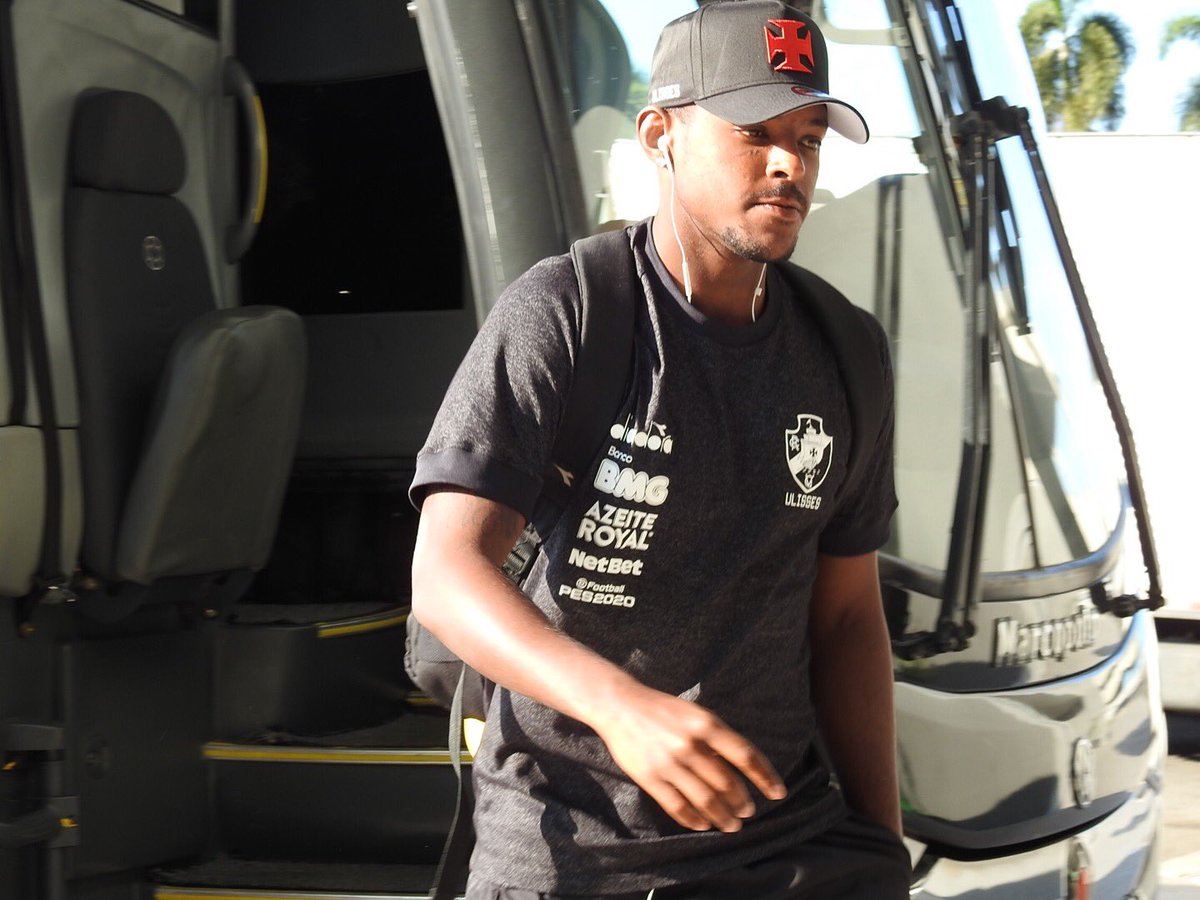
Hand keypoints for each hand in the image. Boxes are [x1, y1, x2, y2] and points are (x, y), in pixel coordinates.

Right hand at [590, 683, 785, 832]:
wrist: (620, 705)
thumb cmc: (662, 710)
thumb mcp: (695, 714)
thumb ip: (716, 737)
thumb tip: (742, 766)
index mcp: (706, 724)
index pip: (746, 755)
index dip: (765, 777)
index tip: (778, 793)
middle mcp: (691, 744)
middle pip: (727, 783)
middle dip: (742, 802)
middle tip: (748, 812)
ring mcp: (670, 763)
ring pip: (706, 800)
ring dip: (723, 817)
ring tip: (731, 825)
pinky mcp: (650, 778)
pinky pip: (678, 807)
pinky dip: (694, 820)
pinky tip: (703, 824)